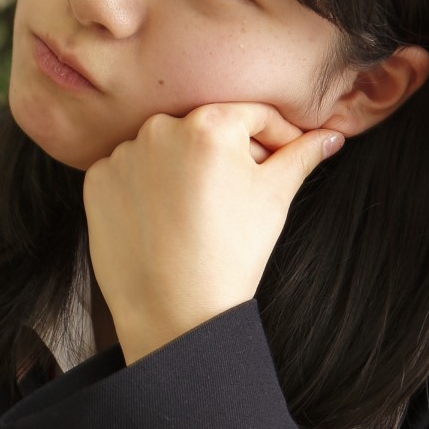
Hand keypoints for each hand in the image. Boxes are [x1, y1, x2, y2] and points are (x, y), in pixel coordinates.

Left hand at [84, 104, 343, 364]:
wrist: (174, 312)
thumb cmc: (231, 255)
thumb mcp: (275, 198)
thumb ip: (302, 156)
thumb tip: (331, 137)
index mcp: (210, 124)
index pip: (252, 116)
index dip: (278, 137)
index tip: (286, 155)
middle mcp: (160, 128)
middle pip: (207, 130)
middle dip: (229, 155)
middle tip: (242, 194)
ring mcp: (123, 154)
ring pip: (166, 151)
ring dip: (184, 170)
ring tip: (200, 213)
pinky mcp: (96, 182)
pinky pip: (129, 173)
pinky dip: (146, 189)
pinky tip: (166, 220)